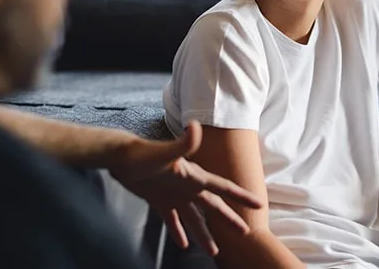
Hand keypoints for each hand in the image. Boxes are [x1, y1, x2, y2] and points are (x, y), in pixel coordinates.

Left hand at [111, 121, 262, 255]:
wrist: (120, 157)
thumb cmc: (142, 154)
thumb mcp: (165, 152)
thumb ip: (183, 142)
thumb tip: (196, 127)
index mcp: (194, 177)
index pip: (223, 188)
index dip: (241, 196)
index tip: (258, 204)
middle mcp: (187, 186)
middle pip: (213, 206)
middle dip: (229, 219)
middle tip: (244, 233)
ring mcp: (174, 194)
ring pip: (194, 218)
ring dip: (204, 234)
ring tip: (213, 251)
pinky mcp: (159, 200)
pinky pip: (172, 220)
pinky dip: (178, 232)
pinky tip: (182, 244)